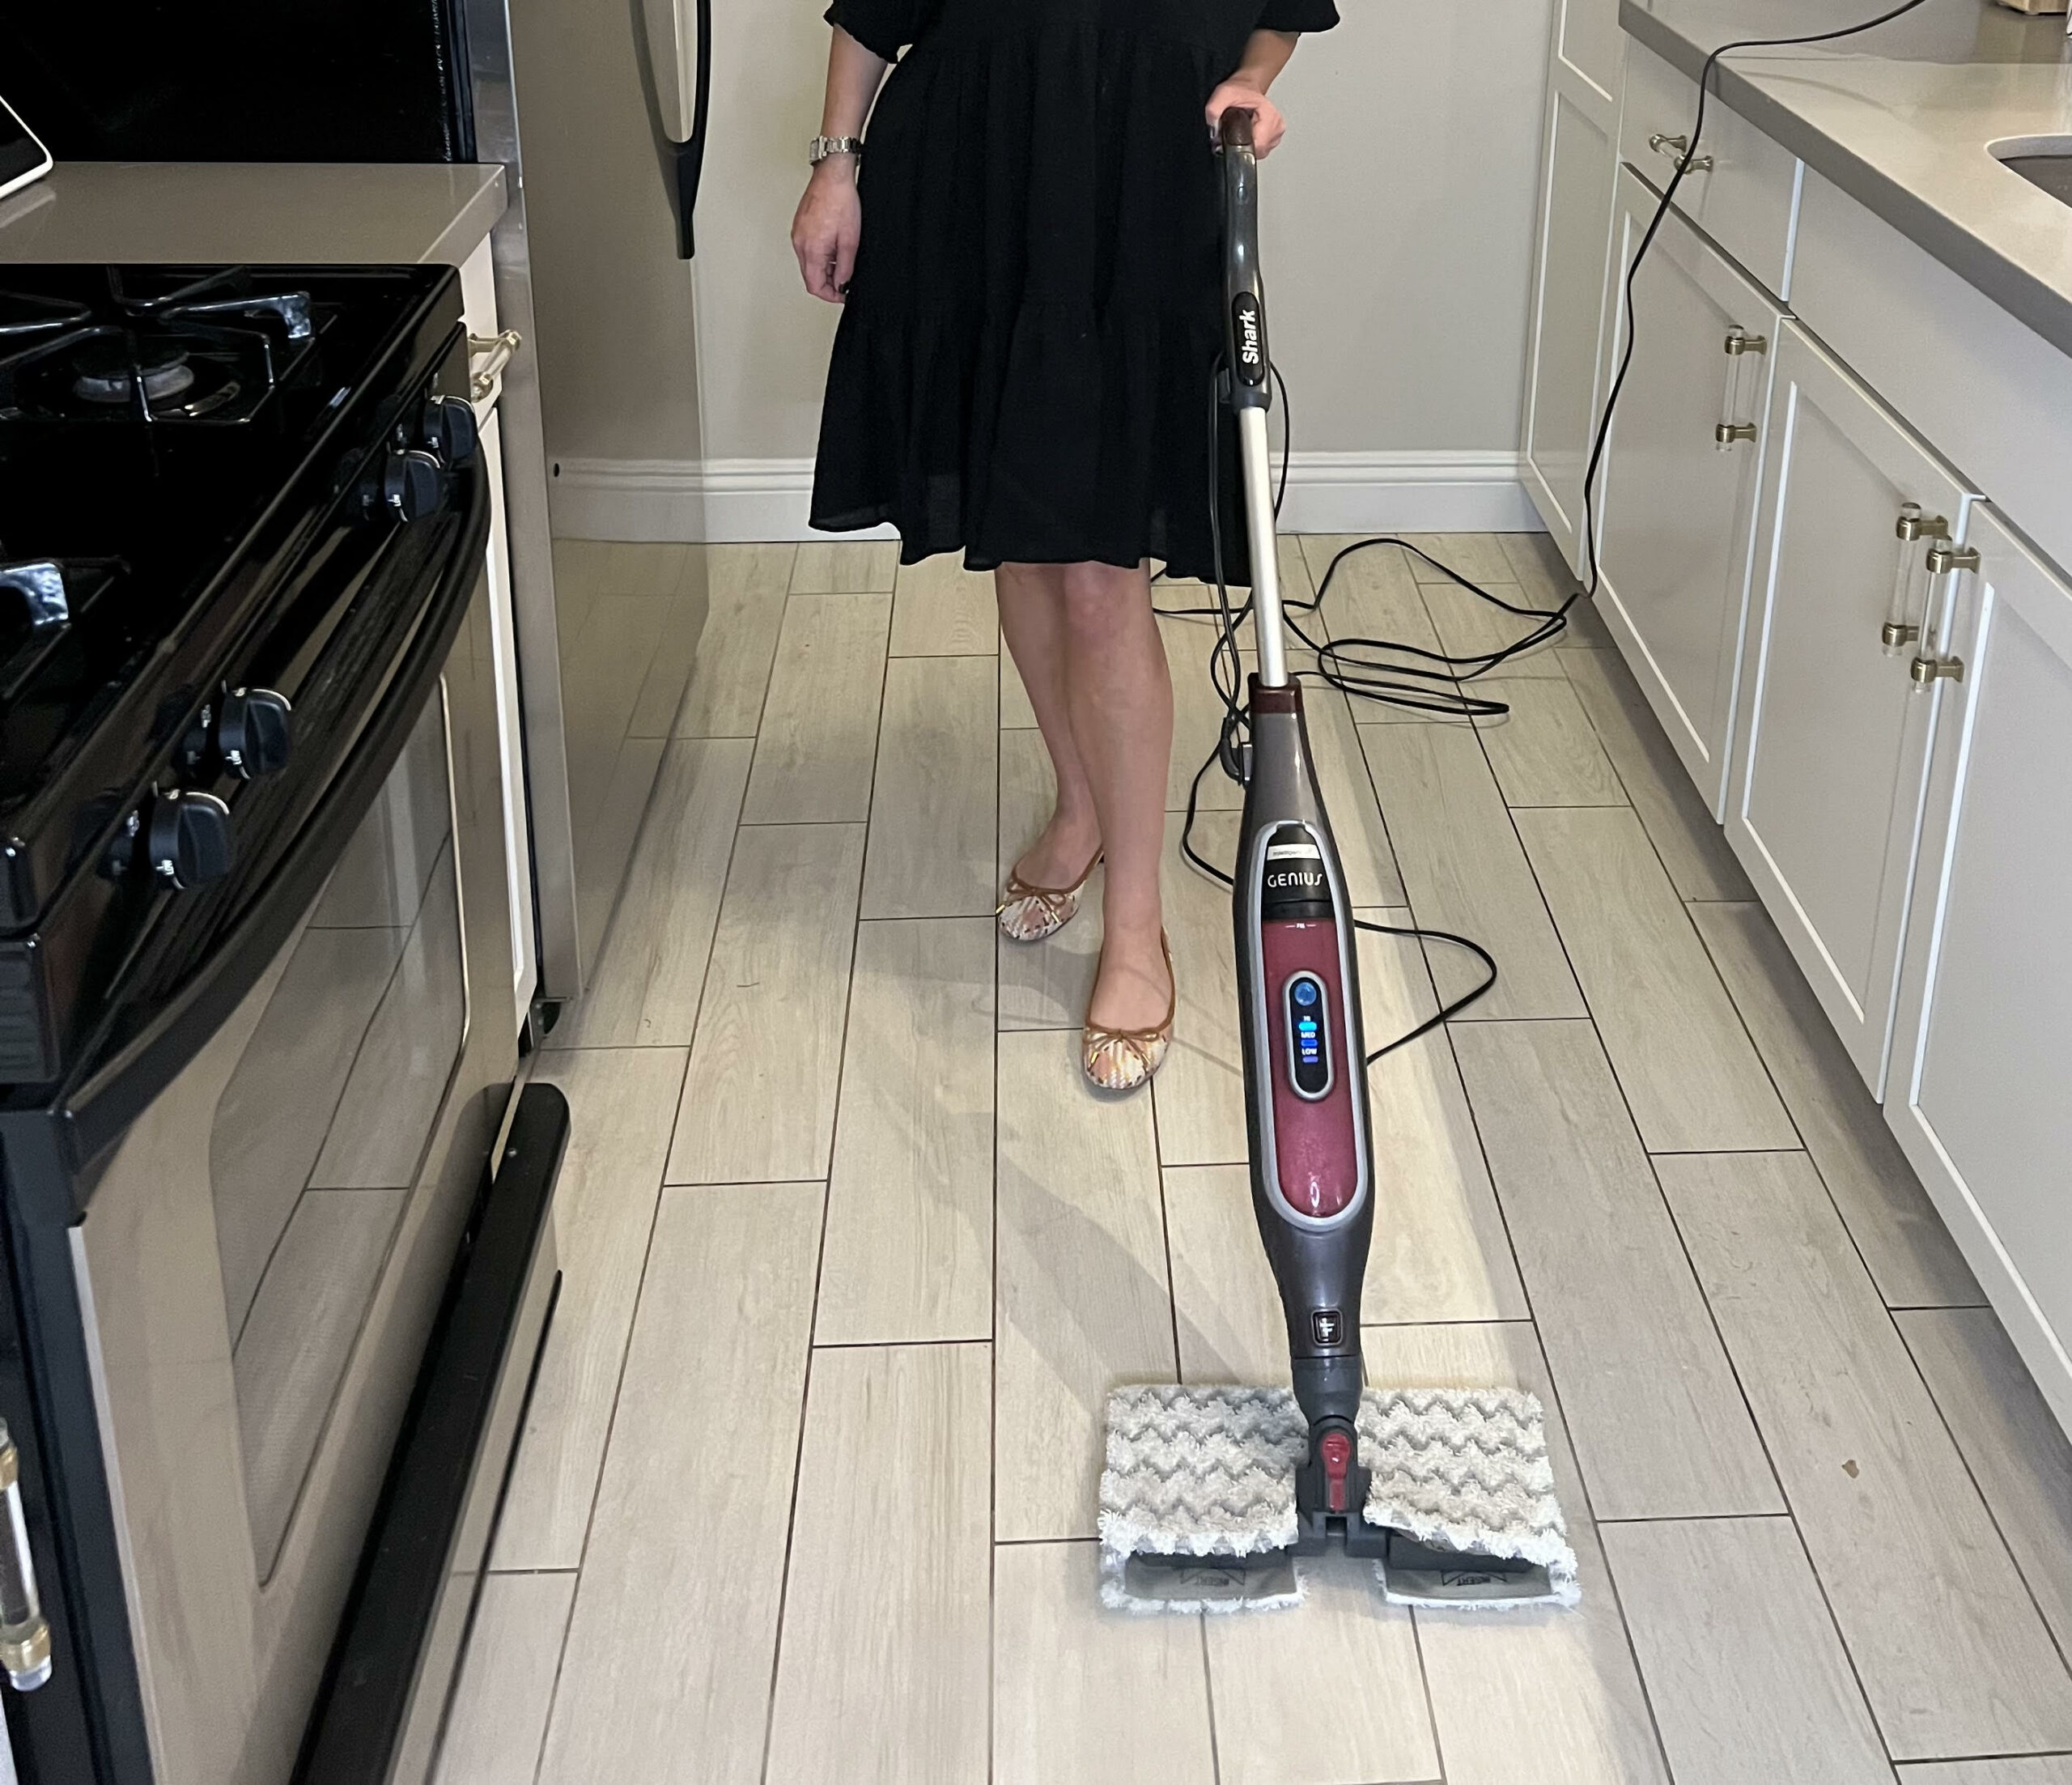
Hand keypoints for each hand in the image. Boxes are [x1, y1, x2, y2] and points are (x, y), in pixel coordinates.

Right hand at [792, 160, 861, 302]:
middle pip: (810, 277)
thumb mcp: (850, 241)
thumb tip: (842, 285)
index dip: (830, 296)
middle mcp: (799, 243)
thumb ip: (845, 268)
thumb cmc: (841, 200)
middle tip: (845, 281)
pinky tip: (833, 248)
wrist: (832, 175)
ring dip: (824, 269)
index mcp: (811, 249)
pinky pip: (807, 250)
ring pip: (808, 265)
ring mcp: (797, 235)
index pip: (815, 286)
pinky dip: (819, 256)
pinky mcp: (799, 227)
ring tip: (841, 262)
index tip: (843, 294)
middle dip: (828, 283)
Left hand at [1205, 82, 1286, 155]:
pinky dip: (1253, 144)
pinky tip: (1249, 132)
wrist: (1247, 86)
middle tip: (1237, 129)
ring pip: (1260, 153)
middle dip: (1243, 145)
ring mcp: (1277, 133)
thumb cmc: (1239, 90)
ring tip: (1244, 129)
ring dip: (1248, 145)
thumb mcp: (1223, 94)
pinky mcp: (1274, 138)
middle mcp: (1277, 125)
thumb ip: (1214, 110)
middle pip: (1259, 151)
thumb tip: (1212, 128)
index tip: (1234, 136)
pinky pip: (1262, 150)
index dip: (1242, 146)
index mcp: (1270, 116)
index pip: (1258, 145)